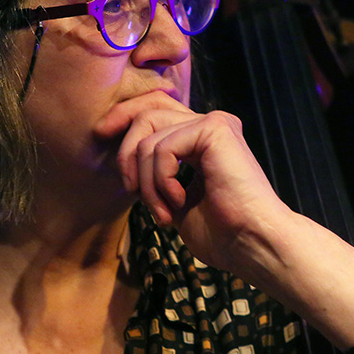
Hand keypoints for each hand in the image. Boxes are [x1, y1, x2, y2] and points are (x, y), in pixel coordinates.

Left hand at [94, 93, 293, 275]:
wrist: (253, 244)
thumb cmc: (222, 234)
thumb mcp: (176, 201)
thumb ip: (156, 177)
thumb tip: (126, 165)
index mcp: (203, 139)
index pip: (155, 110)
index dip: (124, 118)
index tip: (100, 136)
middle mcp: (210, 124)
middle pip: (147, 111)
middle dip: (125, 148)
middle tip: (129, 188)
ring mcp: (214, 123)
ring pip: (149, 136)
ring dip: (146, 182)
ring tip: (164, 212)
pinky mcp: (215, 129)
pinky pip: (162, 148)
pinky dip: (160, 181)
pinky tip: (178, 203)